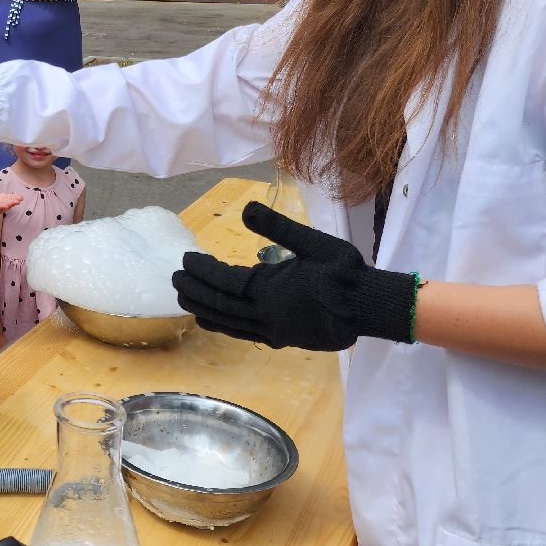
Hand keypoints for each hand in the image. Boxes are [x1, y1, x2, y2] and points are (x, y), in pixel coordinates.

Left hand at [171, 201, 420, 351]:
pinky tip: (214, 321)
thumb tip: (246, 207)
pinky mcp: (282, 338)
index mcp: (270, 290)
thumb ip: (277, 227)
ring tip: (185, 299)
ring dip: (204, 310)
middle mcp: (266, 315)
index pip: (224, 281)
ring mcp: (273, 330)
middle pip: (219, 304)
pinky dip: (224, 326)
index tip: (186, 259)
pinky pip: (244, 334)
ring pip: (228, 323)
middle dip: (195, 290)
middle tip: (175, 278)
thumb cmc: (343, 271)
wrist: (371, 306)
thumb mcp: (312, 242)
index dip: (202, 271)